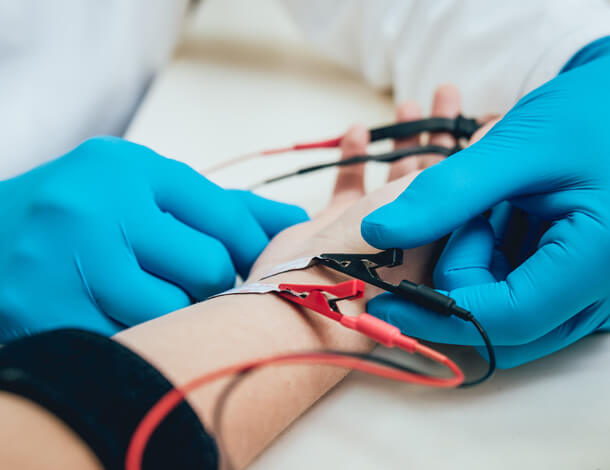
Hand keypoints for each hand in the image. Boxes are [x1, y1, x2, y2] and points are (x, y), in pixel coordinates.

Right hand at [0, 137, 306, 340]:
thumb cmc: (78, 215)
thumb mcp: (141, 190)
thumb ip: (218, 206)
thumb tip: (296, 220)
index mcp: (128, 168)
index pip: (226, 215)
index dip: (251, 248)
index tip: (252, 264)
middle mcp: (99, 207)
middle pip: (210, 267)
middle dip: (206, 282)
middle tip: (176, 276)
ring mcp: (70, 263)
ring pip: (174, 311)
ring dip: (168, 312)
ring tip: (134, 292)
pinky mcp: (48, 316)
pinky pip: (131, 340)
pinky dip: (130, 333)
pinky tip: (105, 312)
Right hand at [249, 90, 462, 296]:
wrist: (302, 290)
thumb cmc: (369, 255)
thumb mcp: (420, 207)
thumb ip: (454, 171)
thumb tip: (492, 134)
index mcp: (441, 242)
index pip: (468, 188)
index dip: (475, 149)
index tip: (482, 113)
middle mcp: (412, 238)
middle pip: (433, 176)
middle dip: (439, 133)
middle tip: (446, 94)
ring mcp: (373, 232)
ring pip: (394, 178)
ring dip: (401, 141)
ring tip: (408, 106)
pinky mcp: (337, 227)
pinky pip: (351, 186)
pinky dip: (355, 158)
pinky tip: (357, 132)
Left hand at [362, 54, 609, 367]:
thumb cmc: (593, 112)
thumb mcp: (517, 147)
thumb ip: (446, 194)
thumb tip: (376, 233)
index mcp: (593, 262)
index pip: (507, 320)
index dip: (438, 316)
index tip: (386, 300)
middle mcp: (597, 289)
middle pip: (503, 321)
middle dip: (460, 278)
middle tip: (469, 216)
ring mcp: (587, 285)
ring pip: (505, 305)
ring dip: (474, 262)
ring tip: (492, 205)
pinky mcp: (572, 273)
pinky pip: (518, 284)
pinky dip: (489, 255)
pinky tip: (498, 214)